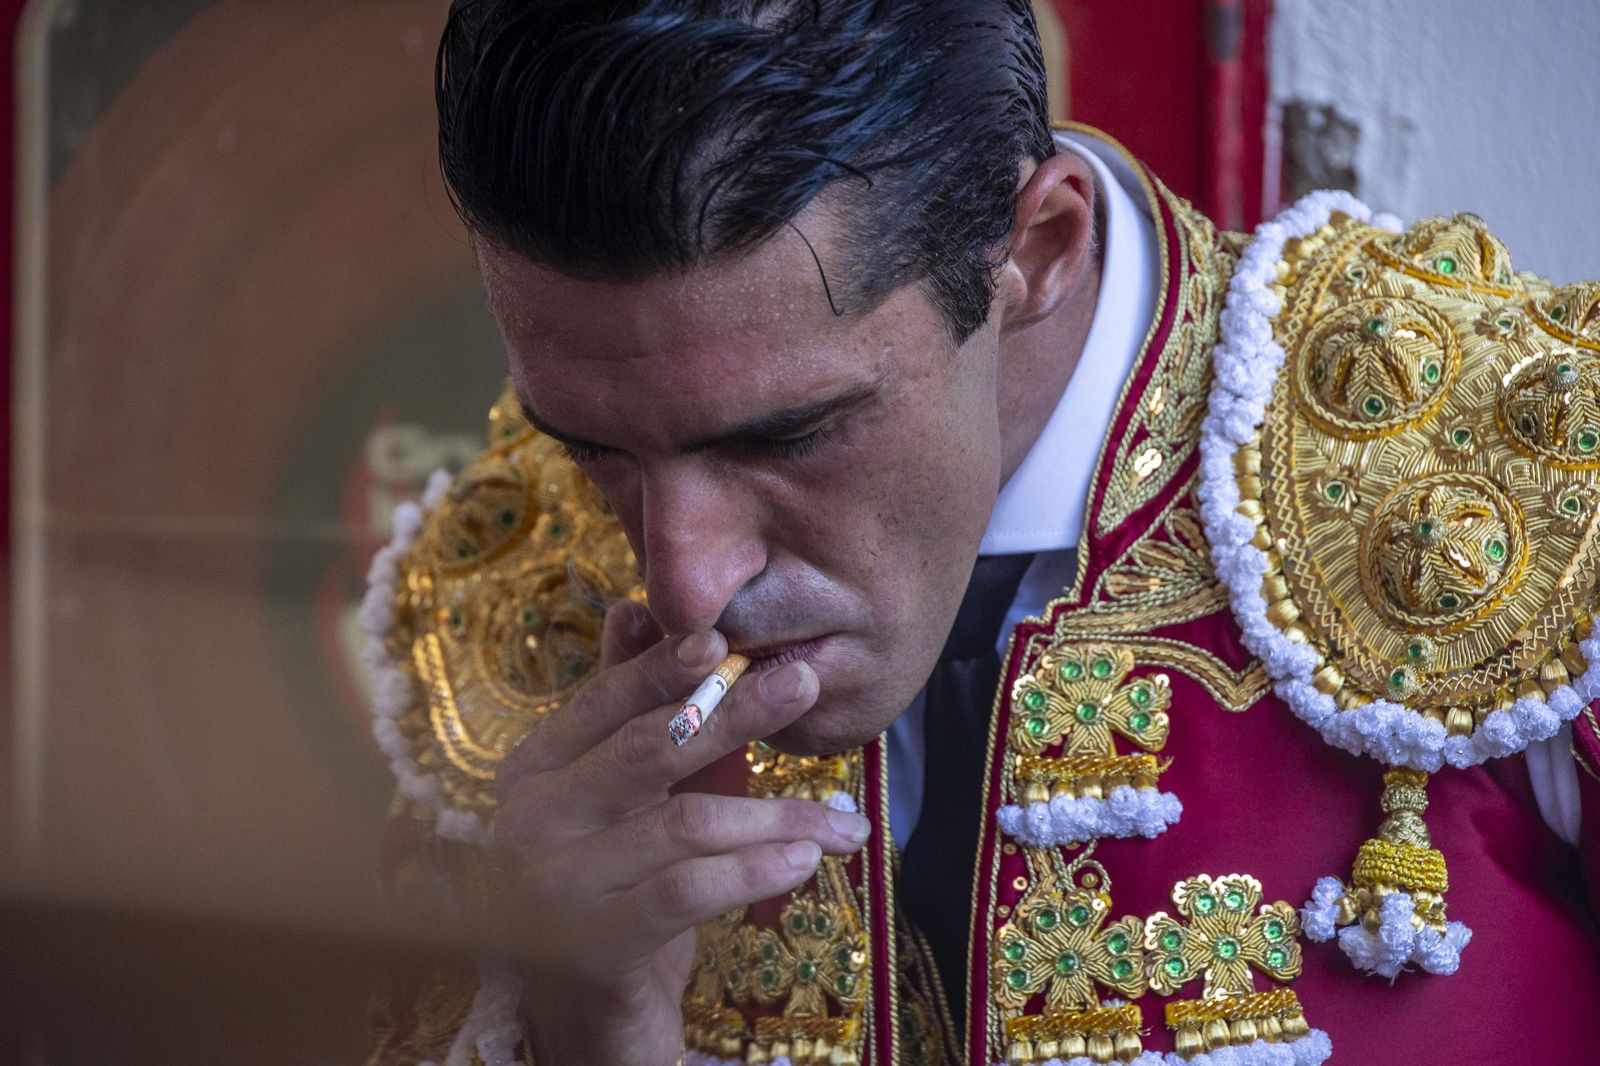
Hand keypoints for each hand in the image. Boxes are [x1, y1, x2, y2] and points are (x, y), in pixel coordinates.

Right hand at [491, 602, 870, 1064]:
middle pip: (646, 749)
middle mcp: (529, 821)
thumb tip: (632, 607)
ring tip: (841, 818)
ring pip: (683, 823)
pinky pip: (687, 890)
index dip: (662, 666)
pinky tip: (804, 861)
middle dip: (733, 712)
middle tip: (803, 683)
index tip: (725, 638)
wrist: (586, 1015)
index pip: (603, 702)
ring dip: (775, 814)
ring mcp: (555, 886)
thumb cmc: (610, 883)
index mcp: (534, 770)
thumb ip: (627, 708)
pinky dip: (753, 869)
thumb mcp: (620, 794)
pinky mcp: (594, 944)